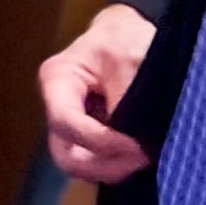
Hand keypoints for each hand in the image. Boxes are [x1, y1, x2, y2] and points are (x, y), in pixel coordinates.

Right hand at [39, 3, 155, 182]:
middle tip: (143, 159)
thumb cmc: (126, 39)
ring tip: (147, 156)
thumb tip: (132, 136)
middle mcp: (58, 107)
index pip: (65, 122)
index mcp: (57, 80)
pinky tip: (143, 156)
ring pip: (82, 165)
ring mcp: (72, 125)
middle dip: (105, 165)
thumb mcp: (130, 58)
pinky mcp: (90, 138)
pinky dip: (119, 166)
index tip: (138, 147)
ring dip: (114, 169)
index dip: (101, 142)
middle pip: (66, 155)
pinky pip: (98, 164)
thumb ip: (126, 96)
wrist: (131, 36)